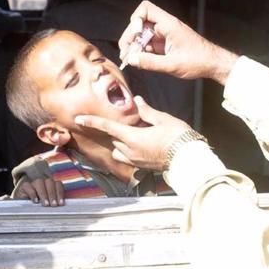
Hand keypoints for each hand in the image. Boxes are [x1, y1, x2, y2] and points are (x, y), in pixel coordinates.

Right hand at [17, 178, 65, 205]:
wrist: (25, 206)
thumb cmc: (40, 206)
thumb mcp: (49, 204)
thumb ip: (55, 202)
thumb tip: (62, 206)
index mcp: (51, 185)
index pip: (58, 184)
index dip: (60, 193)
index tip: (61, 203)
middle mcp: (43, 182)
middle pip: (49, 182)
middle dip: (52, 194)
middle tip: (54, 205)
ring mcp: (33, 183)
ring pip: (39, 182)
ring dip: (44, 193)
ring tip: (46, 204)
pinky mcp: (24, 186)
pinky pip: (28, 186)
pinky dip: (32, 193)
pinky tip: (36, 201)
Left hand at [76, 96, 191, 170]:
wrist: (190, 160)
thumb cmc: (178, 138)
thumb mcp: (163, 119)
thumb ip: (147, 111)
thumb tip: (137, 101)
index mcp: (132, 137)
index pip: (107, 127)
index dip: (92, 122)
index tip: (79, 119)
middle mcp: (130, 151)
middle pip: (113, 138)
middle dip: (116, 130)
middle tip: (131, 122)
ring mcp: (135, 160)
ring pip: (118, 150)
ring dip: (120, 142)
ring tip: (134, 134)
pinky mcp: (141, 166)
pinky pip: (127, 157)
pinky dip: (128, 150)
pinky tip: (141, 145)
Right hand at [119, 0, 237, 84]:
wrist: (212, 64)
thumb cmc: (198, 61)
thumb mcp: (172, 64)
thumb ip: (149, 62)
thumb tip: (131, 59)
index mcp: (168, 24)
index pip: (146, 9)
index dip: (135, 20)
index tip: (136, 35)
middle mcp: (164, 26)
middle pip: (139, 23)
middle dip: (130, 37)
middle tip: (126, 53)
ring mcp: (164, 34)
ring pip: (142, 34)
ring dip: (134, 46)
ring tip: (129, 59)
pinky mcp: (164, 43)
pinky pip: (148, 43)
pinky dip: (141, 51)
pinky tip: (138, 61)